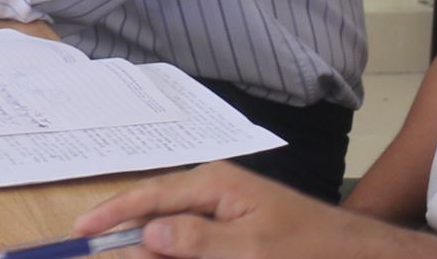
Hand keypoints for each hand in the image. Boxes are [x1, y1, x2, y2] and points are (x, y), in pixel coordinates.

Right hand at [74, 161, 429, 256]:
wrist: (357, 254)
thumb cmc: (309, 247)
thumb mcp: (254, 249)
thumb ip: (198, 241)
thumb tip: (148, 235)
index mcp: (214, 184)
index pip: (150, 197)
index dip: (112, 216)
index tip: (79, 233)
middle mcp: (213, 191)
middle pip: (154, 214)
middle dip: (124, 237)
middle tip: (92, 252)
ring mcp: (222, 211)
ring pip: (171, 232)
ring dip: (152, 249)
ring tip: (121, 255)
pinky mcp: (233, 232)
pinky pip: (193, 241)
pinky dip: (176, 252)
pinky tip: (162, 254)